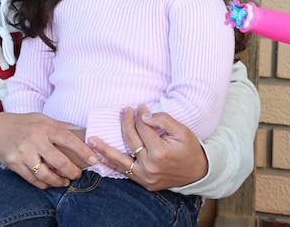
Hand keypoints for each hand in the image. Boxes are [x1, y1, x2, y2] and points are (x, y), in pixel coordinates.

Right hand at [0, 112, 97, 188]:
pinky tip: (49, 183)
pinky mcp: (14, 163)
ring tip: (64, 181)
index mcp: (44, 127)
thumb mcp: (42, 119)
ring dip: (58, 181)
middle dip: (72, 171)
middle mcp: (34, 139)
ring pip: (45, 174)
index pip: (68, 139)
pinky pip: (32, 179)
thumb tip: (84, 131)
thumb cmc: (23, 124)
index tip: (94, 160)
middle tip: (77, 175)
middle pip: (58, 161)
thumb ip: (62, 126)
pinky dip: (43, 184)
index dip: (83, 150)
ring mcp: (23, 152)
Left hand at [89, 105, 207, 190]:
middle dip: (125, 123)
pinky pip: (124, 172)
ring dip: (104, 150)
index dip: (139, 115)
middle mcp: (150, 166)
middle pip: (130, 140)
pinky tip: (100, 157)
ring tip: (91, 140)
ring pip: (120, 160)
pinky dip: (112, 164)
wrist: (198, 173)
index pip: (143, 129)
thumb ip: (163, 120)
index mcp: (161, 152)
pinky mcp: (143, 183)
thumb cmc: (190, 149)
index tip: (139, 107)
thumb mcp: (182, 131)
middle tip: (123, 111)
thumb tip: (143, 115)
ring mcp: (145, 177)